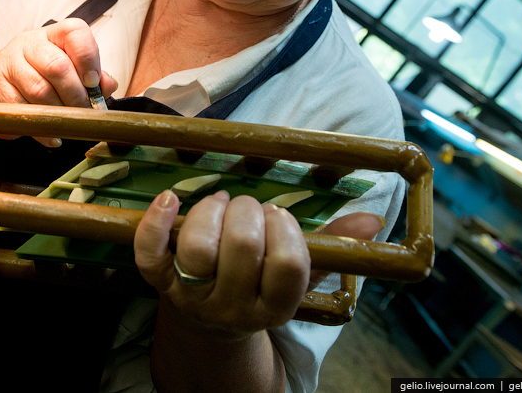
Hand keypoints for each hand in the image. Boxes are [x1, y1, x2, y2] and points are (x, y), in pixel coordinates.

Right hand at [0, 19, 116, 143]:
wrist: (3, 82)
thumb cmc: (44, 74)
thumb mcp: (71, 69)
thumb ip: (93, 76)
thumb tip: (108, 85)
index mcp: (54, 34)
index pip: (75, 32)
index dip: (88, 59)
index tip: (93, 83)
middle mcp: (29, 43)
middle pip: (57, 66)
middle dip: (75, 94)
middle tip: (82, 110)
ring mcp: (8, 63)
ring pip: (39, 91)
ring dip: (58, 112)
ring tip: (66, 122)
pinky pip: (20, 110)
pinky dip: (40, 127)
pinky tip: (50, 133)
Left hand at [134, 191, 386, 337]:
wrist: (209, 322)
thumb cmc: (258, 285)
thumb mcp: (296, 276)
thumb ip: (332, 247)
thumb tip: (372, 219)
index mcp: (273, 307)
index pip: (287, 267)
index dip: (285, 231)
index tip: (278, 217)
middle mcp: (232, 306)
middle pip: (243, 248)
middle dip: (249, 212)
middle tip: (249, 208)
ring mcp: (192, 296)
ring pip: (198, 247)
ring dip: (211, 211)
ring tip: (221, 204)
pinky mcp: (159, 282)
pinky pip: (149, 253)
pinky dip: (156, 221)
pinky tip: (169, 199)